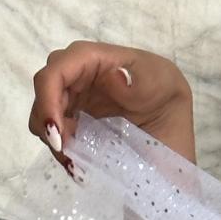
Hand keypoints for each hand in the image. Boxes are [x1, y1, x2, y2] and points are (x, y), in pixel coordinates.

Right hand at [29, 41, 189, 175]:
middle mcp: (86, 75)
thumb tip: (110, 76)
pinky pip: (54, 128)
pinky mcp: (75, 122)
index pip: (61, 65)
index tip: (56, 130)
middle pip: (46, 85)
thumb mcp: (169, 90)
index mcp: (105, 59)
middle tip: (64, 148)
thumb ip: (142, 81)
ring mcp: (78, 99)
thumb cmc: (173, 113)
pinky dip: (58, 144)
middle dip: (46, 115)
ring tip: (72, 158)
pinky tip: (75, 160)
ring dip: (50, 132)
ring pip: (44, 108)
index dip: (49, 93)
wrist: (175, 150)